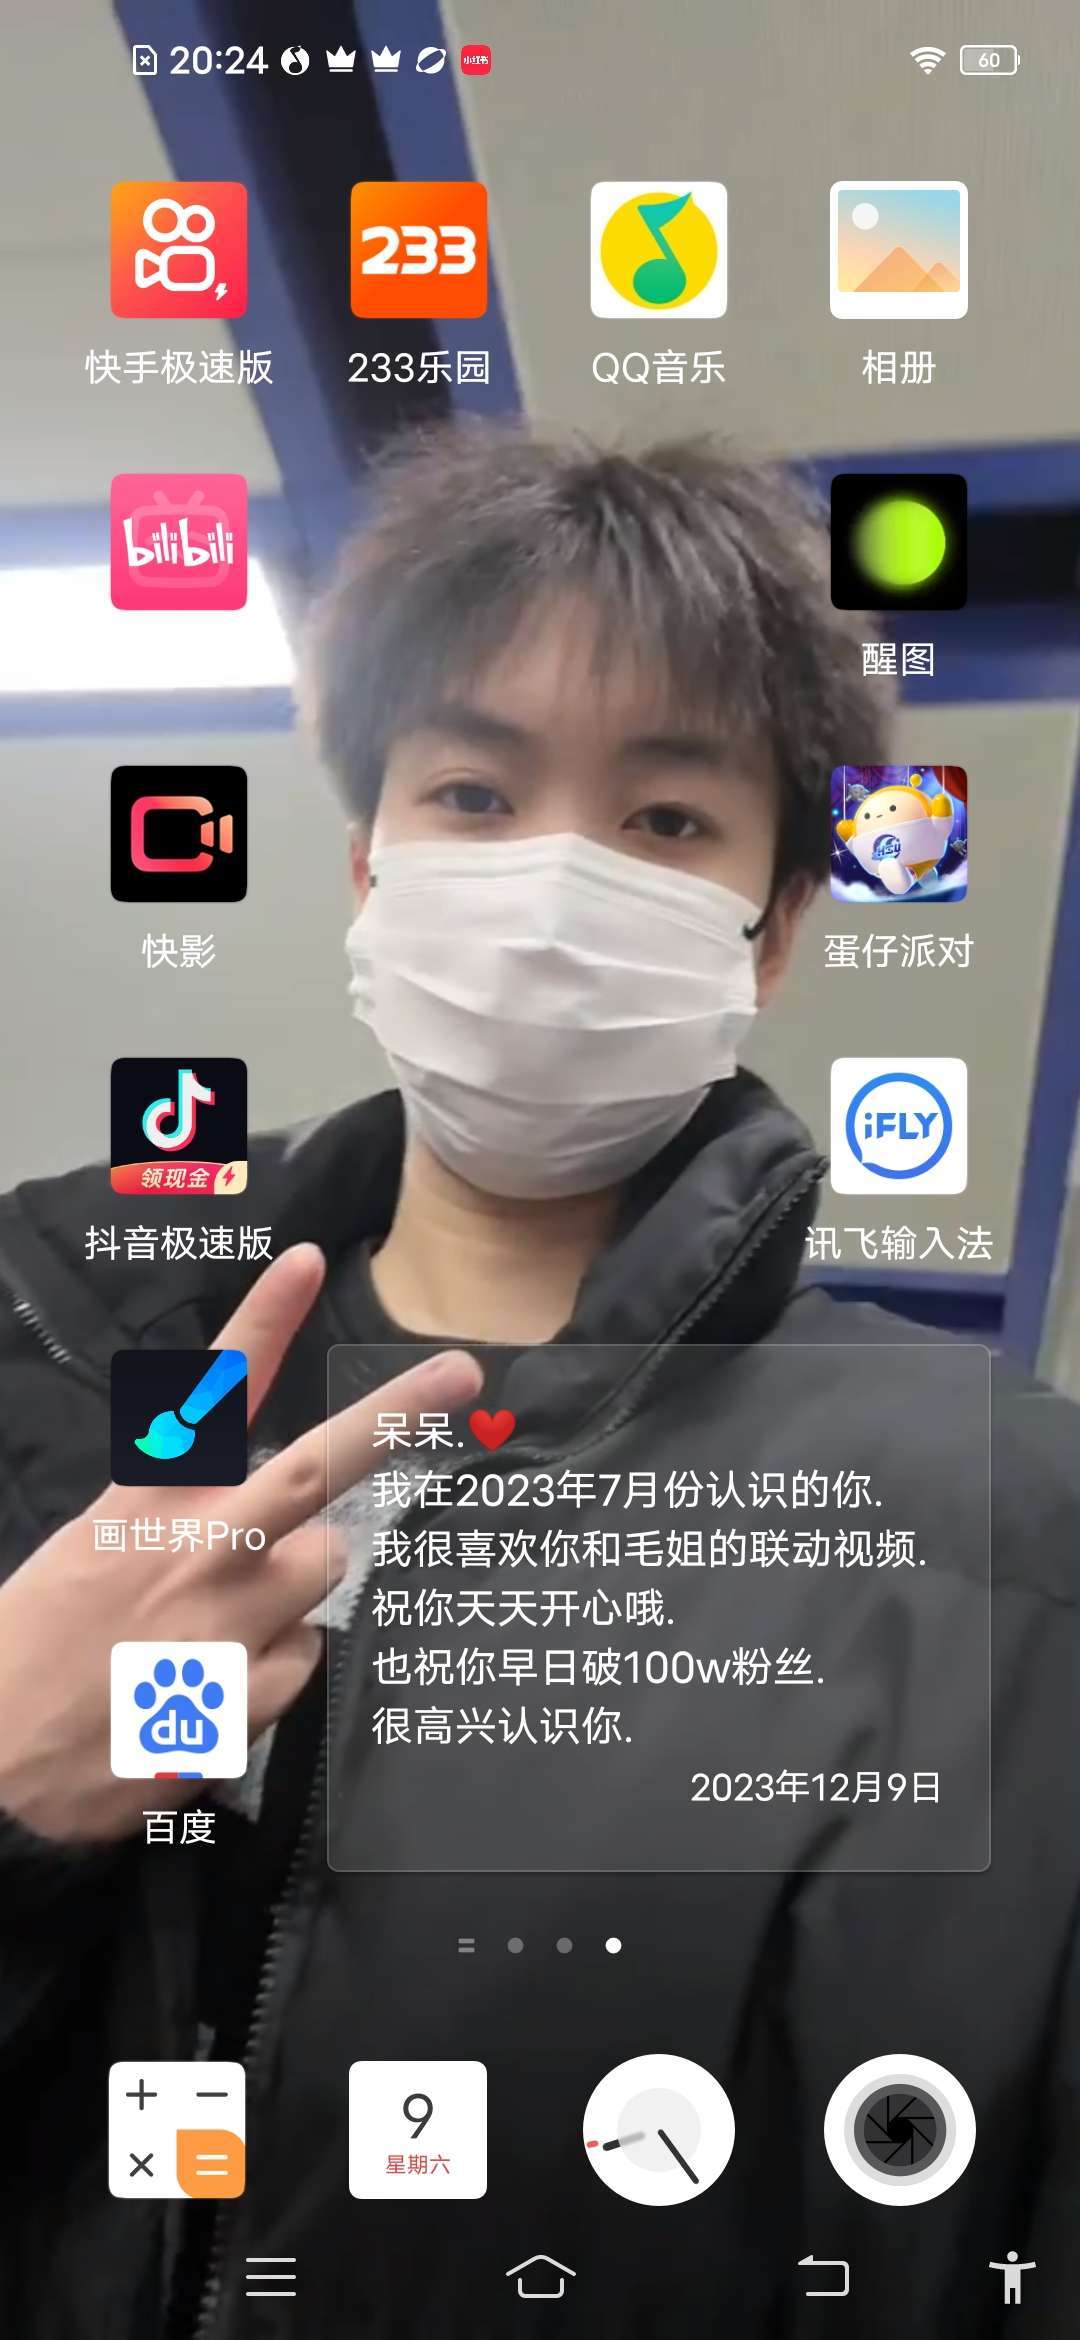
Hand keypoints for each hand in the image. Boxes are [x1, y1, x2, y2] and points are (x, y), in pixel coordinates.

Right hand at [0, 1244, 483, 1842]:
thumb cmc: (28, 1654)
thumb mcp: (83, 1553)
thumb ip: (169, 1522)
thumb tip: (243, 1520)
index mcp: (142, 1505)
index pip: (208, 1396)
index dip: (262, 1321)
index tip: (304, 1262)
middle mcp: (197, 1550)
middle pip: (318, 1468)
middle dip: (396, 1415)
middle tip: (462, 1373)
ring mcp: (230, 1624)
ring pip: (324, 1572)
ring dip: (298, 1584)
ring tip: (230, 1618)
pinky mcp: (247, 1696)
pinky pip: (304, 1660)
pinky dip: (274, 1669)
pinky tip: (213, 1687)